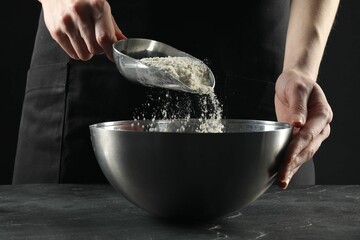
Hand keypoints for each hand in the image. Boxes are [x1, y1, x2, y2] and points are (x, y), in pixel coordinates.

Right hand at [39, 0, 125, 60]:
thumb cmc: (82, 0)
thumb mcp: (101, 7)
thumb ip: (113, 27)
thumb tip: (123, 42)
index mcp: (96, 5)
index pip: (105, 37)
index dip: (111, 50)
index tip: (113, 55)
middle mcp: (79, 12)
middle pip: (95, 48)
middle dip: (100, 50)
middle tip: (97, 42)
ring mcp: (66, 22)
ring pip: (84, 54)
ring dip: (88, 52)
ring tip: (86, 39)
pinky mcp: (55, 31)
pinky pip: (72, 54)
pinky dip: (77, 51)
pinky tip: (77, 39)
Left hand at [274, 69, 332, 188]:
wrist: (296, 80)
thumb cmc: (296, 82)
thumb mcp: (297, 89)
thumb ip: (298, 106)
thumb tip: (297, 123)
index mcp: (322, 115)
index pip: (308, 136)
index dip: (296, 149)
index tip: (286, 161)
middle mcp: (320, 127)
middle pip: (307, 149)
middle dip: (294, 165)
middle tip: (282, 178)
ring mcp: (312, 133)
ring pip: (304, 154)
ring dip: (293, 168)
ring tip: (282, 181)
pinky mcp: (301, 136)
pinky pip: (297, 152)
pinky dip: (291, 163)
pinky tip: (284, 173)